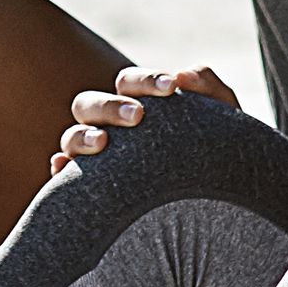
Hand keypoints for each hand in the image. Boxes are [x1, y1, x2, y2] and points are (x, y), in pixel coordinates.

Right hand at [48, 62, 239, 181]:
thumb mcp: (228, 126)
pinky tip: (64, 168)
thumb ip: (213, 92)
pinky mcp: (91, 192)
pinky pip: (63, 178)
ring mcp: (97, 161)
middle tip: (138, 116)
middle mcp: (112, 131)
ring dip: (82, 135)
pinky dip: (59, 168)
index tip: (172, 89)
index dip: (145, 81)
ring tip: (103, 144)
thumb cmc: (224, 161)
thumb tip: (184, 74)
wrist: (227, 212)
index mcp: (140, 106)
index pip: (129, 83)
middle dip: (110, 106)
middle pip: (90, 104)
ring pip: (71, 137)